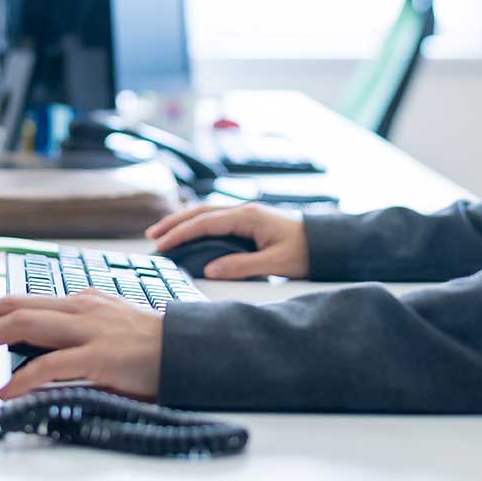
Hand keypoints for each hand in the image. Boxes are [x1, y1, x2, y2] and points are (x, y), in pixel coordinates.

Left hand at [0, 291, 162, 399]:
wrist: (189, 351)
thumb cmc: (148, 346)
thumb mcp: (104, 328)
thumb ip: (70, 332)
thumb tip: (32, 347)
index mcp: (79, 302)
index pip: (20, 300)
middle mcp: (80, 308)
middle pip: (14, 304)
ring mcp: (90, 329)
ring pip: (25, 323)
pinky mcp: (101, 356)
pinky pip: (53, 364)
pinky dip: (24, 377)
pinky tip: (6, 391)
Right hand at [145, 201, 309, 278]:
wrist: (329, 242)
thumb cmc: (306, 251)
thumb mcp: (275, 264)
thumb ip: (241, 267)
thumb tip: (209, 271)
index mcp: (248, 217)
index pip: (205, 223)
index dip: (181, 234)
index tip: (161, 245)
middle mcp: (245, 210)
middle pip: (201, 212)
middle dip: (175, 223)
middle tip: (152, 236)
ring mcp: (248, 213)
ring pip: (207, 212)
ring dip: (185, 221)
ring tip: (164, 233)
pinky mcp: (251, 220)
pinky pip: (217, 218)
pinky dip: (198, 223)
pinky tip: (191, 231)